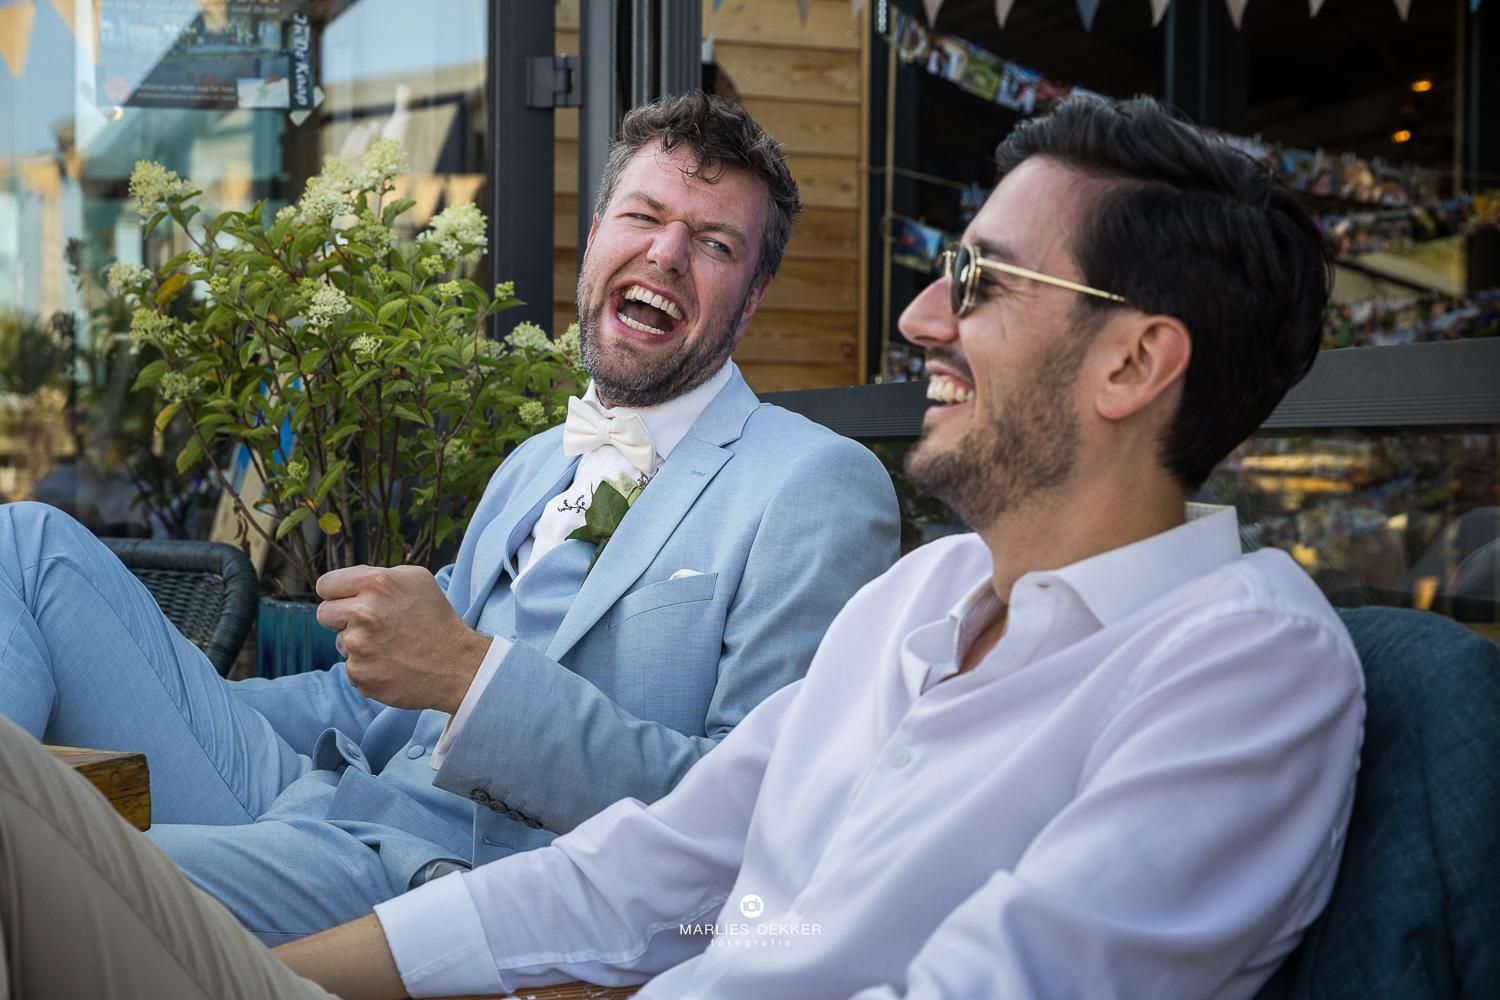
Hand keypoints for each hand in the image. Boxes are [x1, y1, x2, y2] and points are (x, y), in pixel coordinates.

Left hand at [315, 564, 490, 714]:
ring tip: (391, 647)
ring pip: (340, 643)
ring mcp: (358, 647)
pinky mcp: (359, 675)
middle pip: (324, 614)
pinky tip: (392, 665)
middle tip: (372, 625)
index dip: (337, 593)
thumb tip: (348, 584)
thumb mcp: (416, 579)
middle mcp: (363, 612)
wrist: (457, 666)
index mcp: (375, 583)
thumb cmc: (437, 618)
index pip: (325, 585)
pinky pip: (351, 668)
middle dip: (342, 619)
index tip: (349, 601)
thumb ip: (376, 575)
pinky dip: (368, 668)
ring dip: (358, 645)